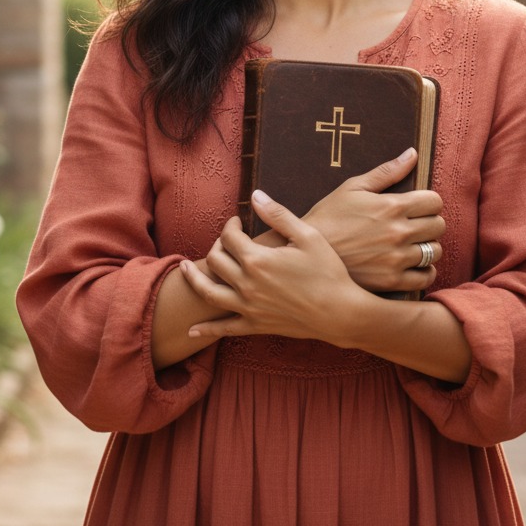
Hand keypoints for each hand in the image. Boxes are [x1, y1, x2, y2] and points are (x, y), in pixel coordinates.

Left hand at [180, 190, 364, 342]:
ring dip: (194, 279)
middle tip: (226, 240)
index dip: (231, 225)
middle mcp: (247, 284)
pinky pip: (224, 328)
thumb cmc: (328, 272)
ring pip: (209, 292)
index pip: (230, 236)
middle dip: (217, 245)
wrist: (341, 313)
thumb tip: (254, 195)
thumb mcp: (307, 236)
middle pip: (216, 260)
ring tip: (184, 269)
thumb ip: (277, 215)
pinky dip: (206, 329)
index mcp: (258, 259)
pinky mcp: (255, 325)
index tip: (238, 222)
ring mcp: (248, 307)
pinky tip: (191, 331)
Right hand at [302, 147, 445, 293]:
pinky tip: (412, 265)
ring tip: (412, 245)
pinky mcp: (392, 281)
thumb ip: (387, 172)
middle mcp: (399, 232)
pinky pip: (426, 277)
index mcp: (392, 205)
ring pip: (434, 251)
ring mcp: (397, 258)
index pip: (435, 201)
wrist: (306, 253)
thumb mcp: (353, 187)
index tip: (417, 206)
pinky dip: (424, 271)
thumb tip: (412, 153)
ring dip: (427, 247)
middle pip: (439, 225)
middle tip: (415, 225)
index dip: (428, 202)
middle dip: (430, 222)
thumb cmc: (328, 216)